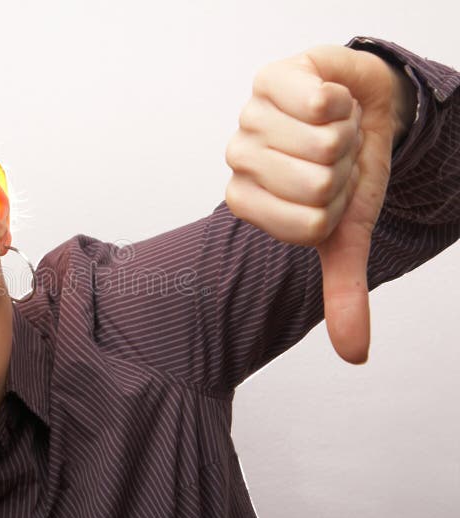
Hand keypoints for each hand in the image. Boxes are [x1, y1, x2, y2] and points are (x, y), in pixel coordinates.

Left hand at [225, 45, 414, 363]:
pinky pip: (319, 101)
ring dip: (345, 134)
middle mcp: (239, 160)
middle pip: (313, 185)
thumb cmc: (346, 170)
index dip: (336, 209)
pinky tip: (329, 101)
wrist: (362, 108)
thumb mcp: (346, 231)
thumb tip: (355, 356)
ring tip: (332, 128)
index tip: (330, 192)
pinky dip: (343, 102)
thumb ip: (343, 288)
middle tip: (333, 157)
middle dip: (342, 171)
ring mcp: (249, 117)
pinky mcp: (270, 78)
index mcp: (248, 202)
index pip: (306, 226)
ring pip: (319, 143)